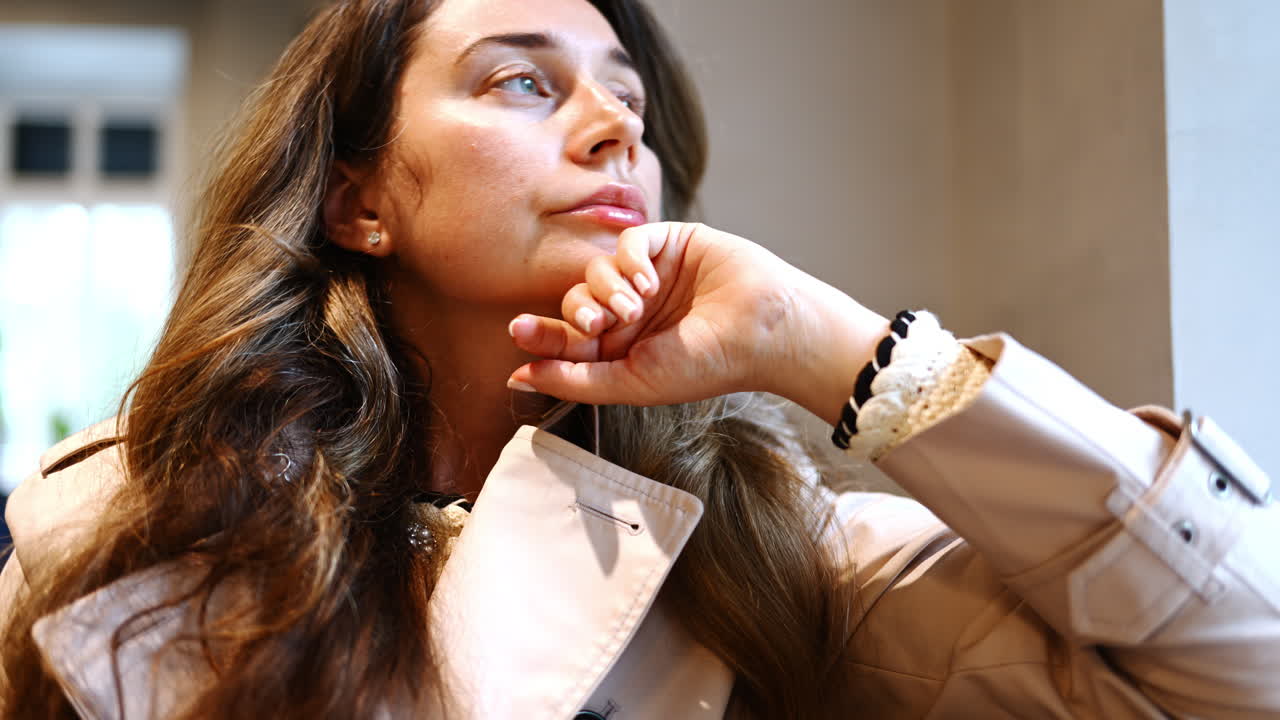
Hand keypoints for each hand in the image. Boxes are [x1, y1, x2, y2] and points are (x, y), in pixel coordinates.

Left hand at [507, 222, 888, 422]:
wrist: (763, 331)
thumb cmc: (706, 366)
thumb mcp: (633, 382)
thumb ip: (576, 380)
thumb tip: (518, 376)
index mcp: (622, 350)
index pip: (568, 339)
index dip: (542, 334)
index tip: (519, 330)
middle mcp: (631, 313)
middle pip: (576, 301)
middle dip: (580, 312)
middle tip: (599, 326)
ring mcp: (649, 277)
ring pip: (596, 270)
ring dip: (607, 288)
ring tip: (635, 307)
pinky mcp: (669, 244)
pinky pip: (628, 242)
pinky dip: (629, 259)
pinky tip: (649, 281)